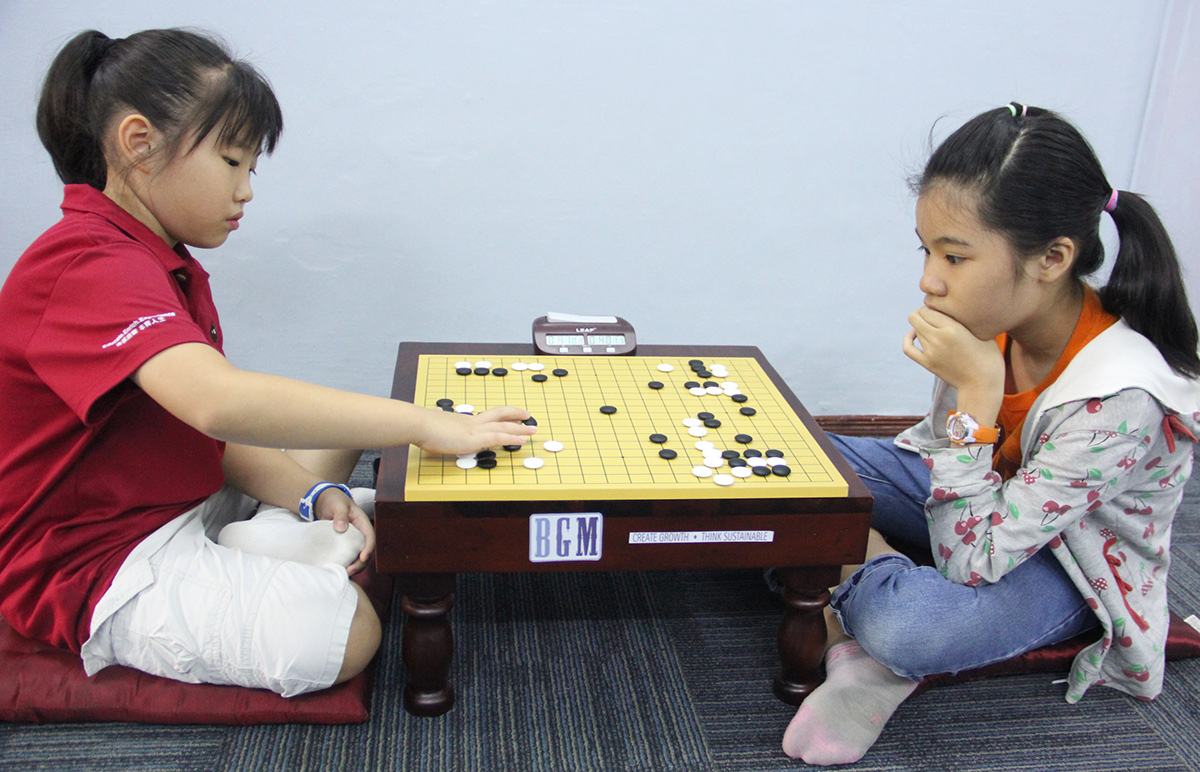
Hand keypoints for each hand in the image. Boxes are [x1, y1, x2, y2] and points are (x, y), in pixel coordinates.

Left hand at [314, 487, 375, 575]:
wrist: (324, 501)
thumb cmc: (333, 501)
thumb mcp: (337, 504)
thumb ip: (340, 515)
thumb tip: (341, 529)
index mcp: (362, 522)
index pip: (370, 537)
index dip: (368, 548)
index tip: (362, 558)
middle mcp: (360, 533)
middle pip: (366, 550)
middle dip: (360, 563)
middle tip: (349, 571)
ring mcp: (353, 539)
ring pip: (359, 555)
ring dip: (354, 566)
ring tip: (345, 573)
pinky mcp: (344, 544)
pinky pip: (349, 555)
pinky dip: (347, 563)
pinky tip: (339, 568)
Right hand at [414, 404, 536, 454]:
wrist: (419, 424)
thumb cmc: (422, 426)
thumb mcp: (433, 422)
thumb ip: (437, 420)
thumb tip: (434, 415)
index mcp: (463, 420)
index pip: (486, 416)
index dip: (500, 415)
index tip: (510, 416)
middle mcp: (472, 422)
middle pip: (499, 415)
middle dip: (515, 415)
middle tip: (527, 416)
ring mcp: (475, 430)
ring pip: (503, 426)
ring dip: (520, 428)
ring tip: (533, 430)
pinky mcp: (474, 439)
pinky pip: (499, 437)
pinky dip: (512, 438)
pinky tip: (522, 440)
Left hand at [904, 306, 1004, 416]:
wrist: (982, 385)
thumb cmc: (988, 356)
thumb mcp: (982, 331)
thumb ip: (965, 318)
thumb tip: (951, 306)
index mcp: (952, 328)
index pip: (929, 308)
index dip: (935, 306)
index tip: (943, 309)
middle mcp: (938, 339)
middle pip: (917, 316)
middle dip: (924, 313)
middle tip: (935, 316)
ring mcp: (930, 352)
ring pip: (915, 329)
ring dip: (922, 325)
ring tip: (935, 327)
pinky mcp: (927, 363)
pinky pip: (908, 347)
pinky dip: (909, 338)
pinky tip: (915, 334)